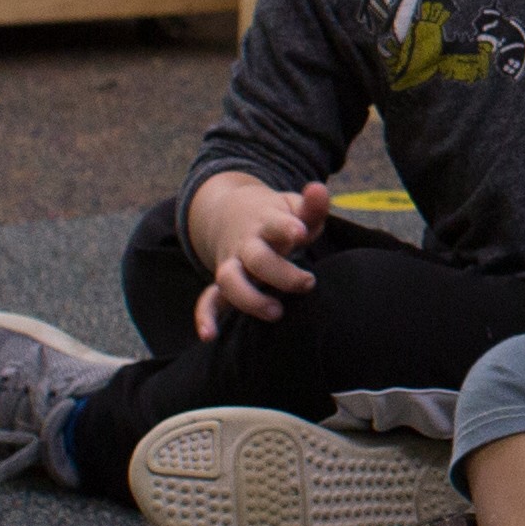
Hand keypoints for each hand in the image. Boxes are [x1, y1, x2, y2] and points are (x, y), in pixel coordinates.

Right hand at [185, 172, 321, 327]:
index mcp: (266, 223)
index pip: (274, 224)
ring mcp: (232, 264)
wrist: (235, 214)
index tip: (299, 232)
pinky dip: (204, 317)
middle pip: (256, 258)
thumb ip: (311, 206)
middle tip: (308, 282)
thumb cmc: (278, 219)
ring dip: (249, 298)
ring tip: (276, 312)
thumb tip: (319, 189)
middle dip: (280, 273)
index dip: (285, 228)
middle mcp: (246, 244)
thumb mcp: (294, 208)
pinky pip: (209, 300)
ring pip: (229, 280)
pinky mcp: (223, 284)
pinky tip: (208, 336)